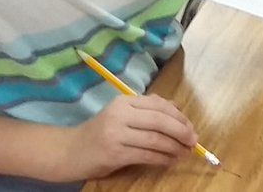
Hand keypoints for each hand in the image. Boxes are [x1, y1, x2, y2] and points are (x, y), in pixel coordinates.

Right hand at [53, 94, 196, 181]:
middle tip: (193, 141)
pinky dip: (162, 158)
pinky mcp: (114, 154)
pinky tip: (169, 161)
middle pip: (160, 121)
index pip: (160, 106)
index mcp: (125, 101)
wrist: (69, 151)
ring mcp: (116, 134)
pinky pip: (146, 155)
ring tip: (184, 153)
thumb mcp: (121, 114)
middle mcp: (120, 114)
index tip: (191, 127)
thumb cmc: (100, 132)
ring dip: (174, 148)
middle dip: (181, 132)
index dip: (179, 117)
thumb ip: (146, 109)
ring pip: (155, 139)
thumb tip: (177, 110)